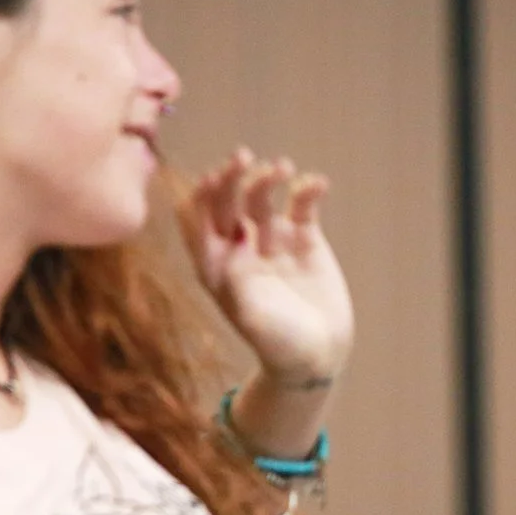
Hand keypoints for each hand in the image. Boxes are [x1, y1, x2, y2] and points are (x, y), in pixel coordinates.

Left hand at [178, 148, 354, 386]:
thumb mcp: (253, 319)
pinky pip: (302, 205)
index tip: (213, 181)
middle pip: (226, 200)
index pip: (196, 217)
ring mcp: (271, 239)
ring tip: (282, 168)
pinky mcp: (304, 238)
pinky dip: (307, 189)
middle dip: (231, 176)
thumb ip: (240, 282)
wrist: (319, 356)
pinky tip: (317, 183)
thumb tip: (235, 243)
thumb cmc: (278, 344)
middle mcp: (238, 246)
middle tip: (242, 158)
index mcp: (214, 264)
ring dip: (267, 177)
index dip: (200, 196)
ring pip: (262, 196)